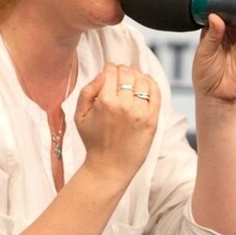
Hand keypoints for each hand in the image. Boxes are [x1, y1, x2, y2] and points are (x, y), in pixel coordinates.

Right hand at [75, 63, 159, 184]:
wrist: (109, 167)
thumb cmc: (93, 142)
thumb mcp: (80, 116)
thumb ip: (87, 91)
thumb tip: (102, 74)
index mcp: (104, 102)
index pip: (111, 71)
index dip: (110, 67)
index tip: (109, 70)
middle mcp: (123, 105)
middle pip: (127, 73)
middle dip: (123, 70)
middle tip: (121, 74)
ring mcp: (140, 112)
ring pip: (142, 80)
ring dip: (137, 75)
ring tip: (133, 79)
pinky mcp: (152, 120)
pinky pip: (156, 93)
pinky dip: (152, 84)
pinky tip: (146, 83)